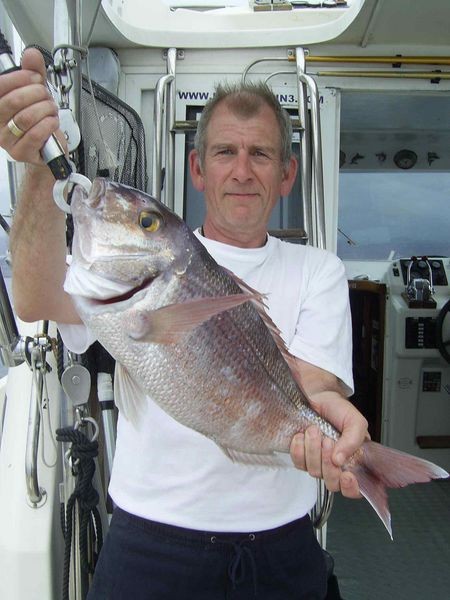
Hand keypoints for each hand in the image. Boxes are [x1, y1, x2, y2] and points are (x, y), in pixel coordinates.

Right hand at [0, 47, 64, 164]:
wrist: (49, 149)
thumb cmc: (40, 122)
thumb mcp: (37, 93)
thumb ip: (34, 72)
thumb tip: (32, 54)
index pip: (0, 86)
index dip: (21, 78)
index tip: (36, 77)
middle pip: (14, 100)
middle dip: (37, 94)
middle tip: (46, 96)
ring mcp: (7, 139)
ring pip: (26, 117)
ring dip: (45, 109)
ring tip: (51, 110)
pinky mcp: (20, 152)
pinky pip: (34, 134)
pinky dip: (48, 124)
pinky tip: (52, 122)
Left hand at [290, 390, 368, 498]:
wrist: (316, 395)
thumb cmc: (337, 408)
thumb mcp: (355, 421)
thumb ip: (353, 441)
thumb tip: (340, 460)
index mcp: (353, 460)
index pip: (354, 488)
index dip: (350, 487)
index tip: (346, 474)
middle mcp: (335, 465)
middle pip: (332, 483)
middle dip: (328, 463)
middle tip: (328, 440)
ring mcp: (317, 462)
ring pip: (314, 472)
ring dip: (314, 450)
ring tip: (315, 430)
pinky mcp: (301, 456)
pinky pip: (298, 463)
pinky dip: (299, 449)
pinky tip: (302, 435)